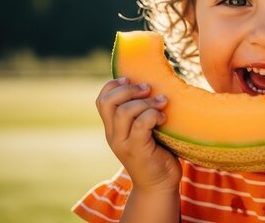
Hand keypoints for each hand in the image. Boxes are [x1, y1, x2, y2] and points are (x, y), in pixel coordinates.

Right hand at [95, 77, 181, 192]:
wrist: (158, 186)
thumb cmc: (157, 154)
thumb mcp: (144, 131)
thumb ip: (141, 114)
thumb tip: (153, 86)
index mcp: (113, 128)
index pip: (101, 100)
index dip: (113, 86)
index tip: (130, 79)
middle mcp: (114, 135)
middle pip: (108, 102)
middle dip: (129, 90)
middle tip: (148, 88)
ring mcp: (124, 144)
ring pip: (124, 112)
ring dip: (145, 102)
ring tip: (162, 102)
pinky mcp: (137, 151)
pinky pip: (140, 125)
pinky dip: (153, 115)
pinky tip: (163, 117)